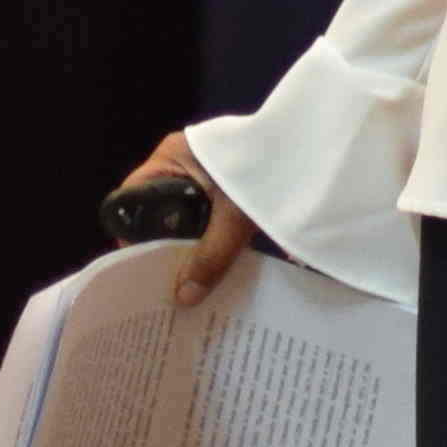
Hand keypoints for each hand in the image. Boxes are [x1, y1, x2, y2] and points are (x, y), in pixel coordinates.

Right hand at [121, 129, 262, 305]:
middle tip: (165, 280)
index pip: (134, 198)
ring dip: (190, 242)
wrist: (314, 148)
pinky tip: (216, 261)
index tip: (140, 266)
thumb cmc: (265, 168)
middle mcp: (182, 162)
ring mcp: (205, 170)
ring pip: (185, 214)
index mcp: (171, 158)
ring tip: (189, 279)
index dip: (132, 232)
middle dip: (163, 244)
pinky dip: (210, 234)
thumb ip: (211, 254)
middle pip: (158, 210)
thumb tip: (184, 298)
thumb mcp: (234, 215)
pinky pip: (208, 213)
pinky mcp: (227, 182)